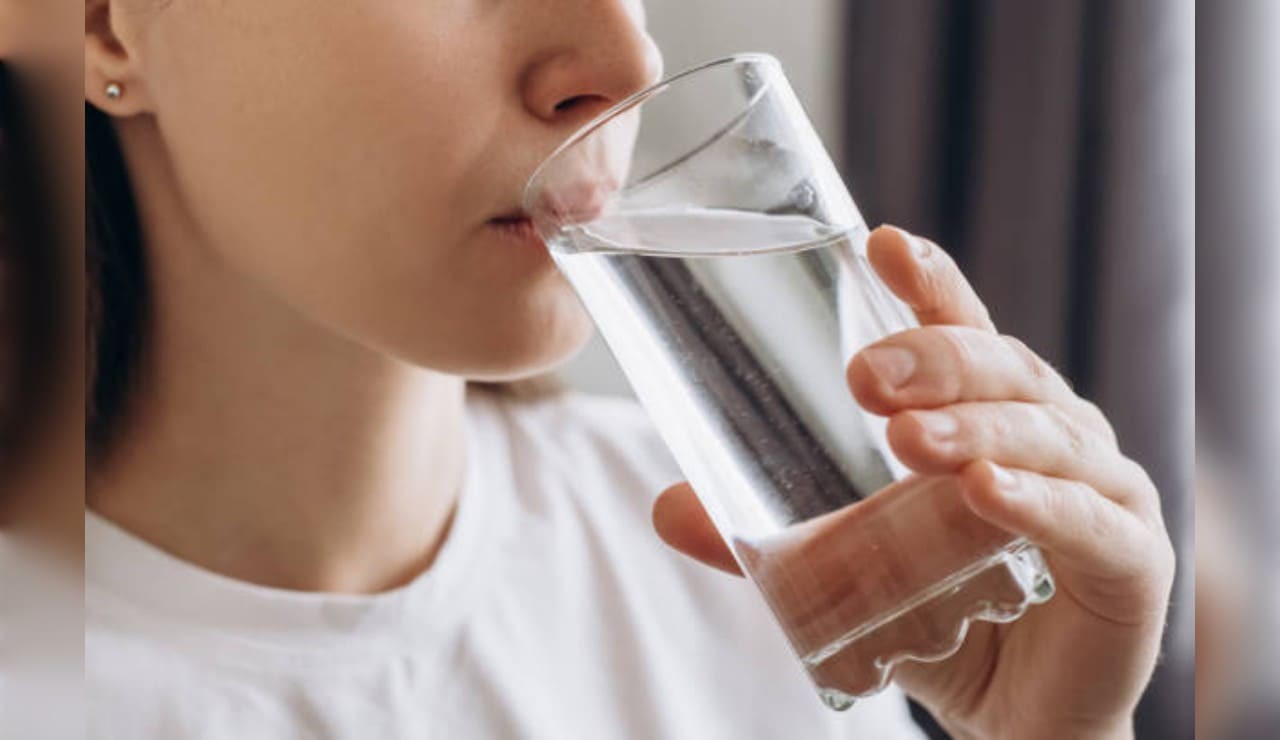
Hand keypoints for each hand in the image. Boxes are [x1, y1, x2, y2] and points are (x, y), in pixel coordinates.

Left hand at [652, 226, 1174, 738]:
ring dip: (974, 429)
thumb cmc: (944, 616)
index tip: (879, 243)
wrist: (1017, 716)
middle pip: (1004, 370)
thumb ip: (772, 538)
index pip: (963, 330)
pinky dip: (1037, 503)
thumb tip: (668, 508)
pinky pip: (1086, 520)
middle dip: (937, 360)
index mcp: (989, 415)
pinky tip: (985, 494)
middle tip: (865, 375)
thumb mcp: (853, 568)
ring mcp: (1101, 489)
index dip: (928, 283)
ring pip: (1043, 434)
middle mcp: (1053, 435)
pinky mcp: (1130, 560)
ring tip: (906, 439)